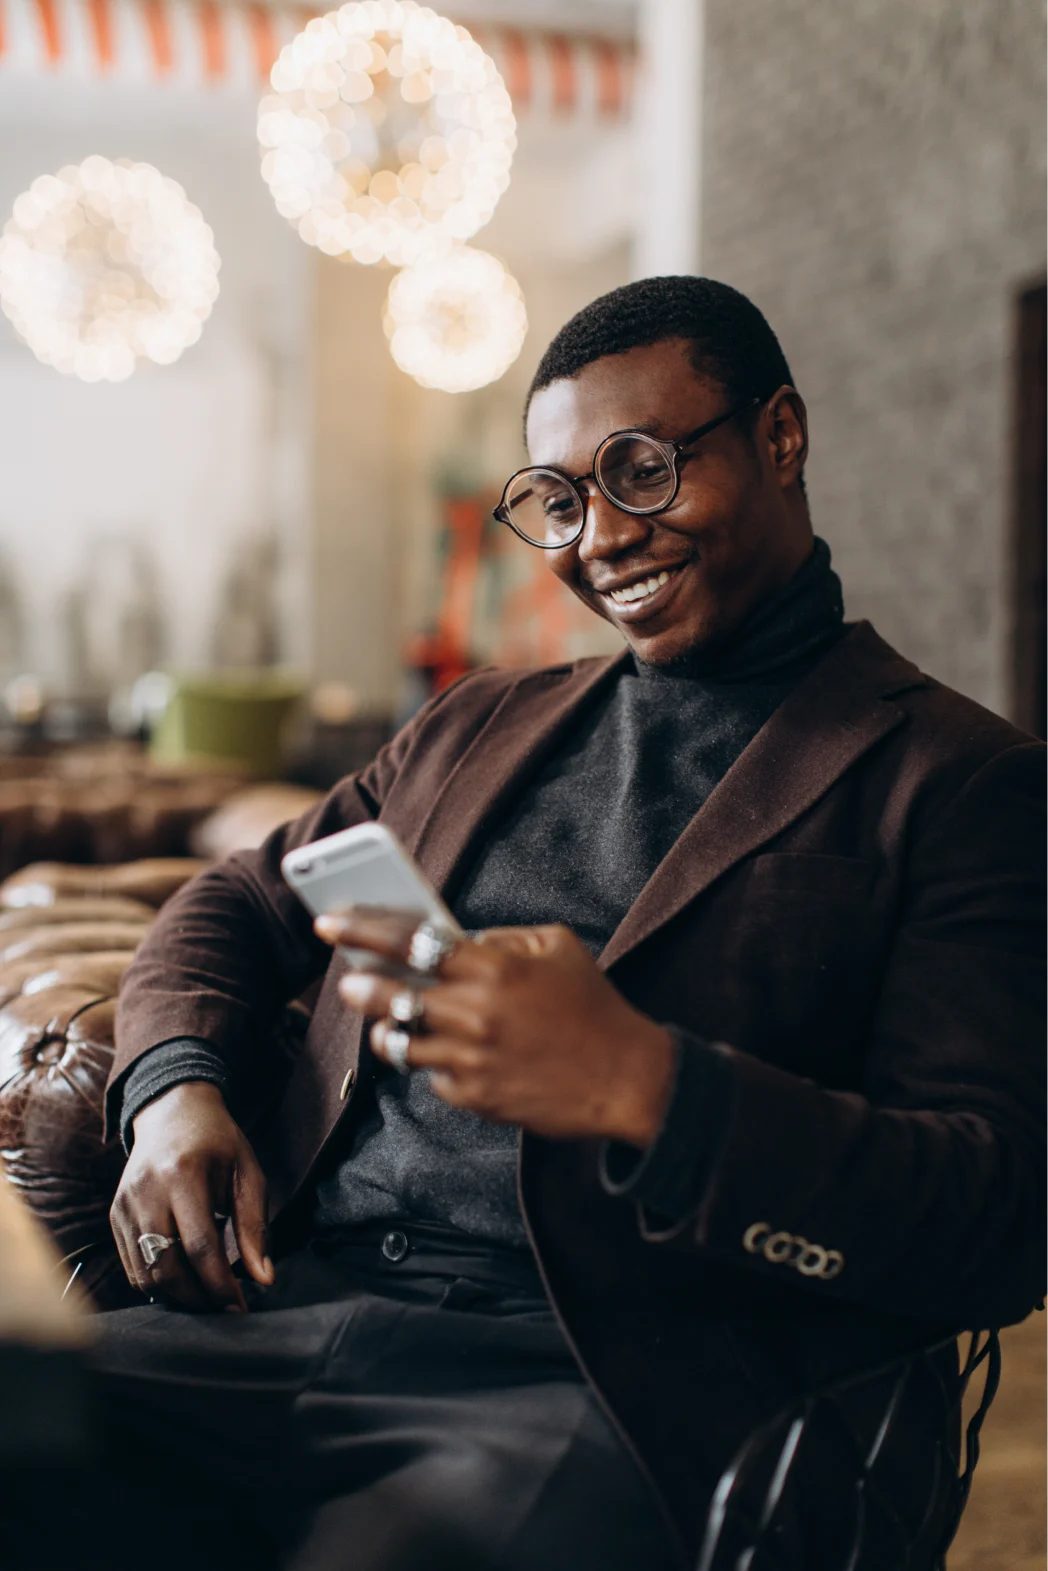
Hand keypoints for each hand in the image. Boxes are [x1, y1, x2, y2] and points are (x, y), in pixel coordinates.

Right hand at [109, 1082, 274, 1310]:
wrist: (173, 1111)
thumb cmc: (218, 1142)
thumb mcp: (248, 1174)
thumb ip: (255, 1227)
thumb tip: (264, 1279)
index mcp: (183, 1176)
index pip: (200, 1247)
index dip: (220, 1285)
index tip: (240, 1307)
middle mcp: (146, 1192)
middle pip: (166, 1268)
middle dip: (198, 1298)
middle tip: (224, 1307)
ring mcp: (125, 1204)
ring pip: (144, 1275)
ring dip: (177, 1296)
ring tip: (207, 1295)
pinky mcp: (115, 1215)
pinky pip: (132, 1266)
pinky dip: (157, 1282)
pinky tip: (184, 1279)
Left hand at [315, 910, 674, 1144]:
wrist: (626, 1079)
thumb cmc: (593, 1007)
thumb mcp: (557, 947)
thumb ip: (502, 938)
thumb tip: (457, 938)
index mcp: (494, 967)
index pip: (410, 941)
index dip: (364, 929)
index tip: (330, 922)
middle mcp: (475, 1013)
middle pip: (393, 994)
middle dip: (359, 983)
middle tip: (345, 977)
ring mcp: (471, 1059)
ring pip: (400, 1043)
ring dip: (386, 1029)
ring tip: (385, 1021)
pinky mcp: (475, 1097)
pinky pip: (433, 1076)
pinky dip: (434, 1063)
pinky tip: (447, 1055)